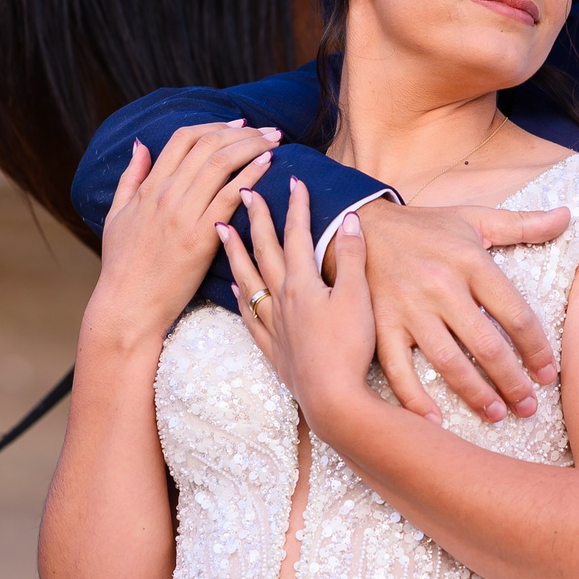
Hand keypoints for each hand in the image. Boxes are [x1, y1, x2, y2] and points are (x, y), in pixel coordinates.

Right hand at [86, 122, 276, 349]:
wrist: (127, 305)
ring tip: (275, 141)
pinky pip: (230, 196)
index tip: (238, 124)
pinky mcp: (200, 238)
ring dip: (253, 146)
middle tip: (267, 129)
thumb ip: (130, 177)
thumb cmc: (122, 266)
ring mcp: (183, 215)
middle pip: (209, 145)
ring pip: (222, 164)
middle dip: (243, 131)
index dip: (215, 125)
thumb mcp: (116, 215)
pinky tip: (268, 165)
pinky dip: (251, 174)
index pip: (184, 139)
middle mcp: (167, 194)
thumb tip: (141, 145)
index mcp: (150, 188)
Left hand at [217, 180, 376, 417]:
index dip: (296, 206)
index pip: (297, 234)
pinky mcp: (271, 348)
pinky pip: (247, 315)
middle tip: (244, 190)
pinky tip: (234, 288)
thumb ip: (352, 257)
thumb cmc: (349, 348)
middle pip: (265, 250)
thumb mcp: (358, 298)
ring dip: (234, 251)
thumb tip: (350, 219)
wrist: (332, 398)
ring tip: (220, 229)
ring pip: (247, 278)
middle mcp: (280, 298)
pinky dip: (239, 296)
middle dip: (256, 217)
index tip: (293, 180)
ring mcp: (272, 323)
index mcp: (302, 283)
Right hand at [333, 197, 569, 421]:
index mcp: (469, 261)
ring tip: (496, 413)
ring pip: (448, 362)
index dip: (537, 348)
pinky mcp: (380, 324)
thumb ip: (522, 224)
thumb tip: (566, 216)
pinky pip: (397, 369)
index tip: (549, 373)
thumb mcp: (474, 219)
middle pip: (486, 345)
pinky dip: (414, 399)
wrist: (361, 226)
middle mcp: (441, 286)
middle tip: (529, 406)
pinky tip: (434, 422)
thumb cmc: (424, 228)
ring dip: (475, 394)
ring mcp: (408, 308)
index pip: (515, 313)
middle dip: (513, 381)